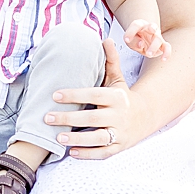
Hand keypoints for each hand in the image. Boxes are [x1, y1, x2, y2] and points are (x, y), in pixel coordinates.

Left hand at [45, 38, 135, 160]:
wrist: (147, 116)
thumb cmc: (124, 96)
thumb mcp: (118, 79)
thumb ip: (111, 61)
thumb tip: (105, 39)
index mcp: (117, 96)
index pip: (93, 94)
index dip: (74, 94)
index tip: (54, 94)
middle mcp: (119, 115)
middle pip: (92, 117)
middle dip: (69, 118)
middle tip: (47, 118)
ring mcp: (120, 132)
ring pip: (98, 138)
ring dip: (78, 139)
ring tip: (58, 137)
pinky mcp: (120, 146)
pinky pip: (104, 152)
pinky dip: (89, 154)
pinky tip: (72, 153)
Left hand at [123, 19, 171, 58]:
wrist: (142, 41)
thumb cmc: (135, 39)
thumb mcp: (129, 40)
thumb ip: (133, 41)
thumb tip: (141, 44)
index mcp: (140, 25)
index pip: (136, 25)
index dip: (131, 32)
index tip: (127, 40)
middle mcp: (150, 28)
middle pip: (152, 27)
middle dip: (150, 31)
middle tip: (143, 41)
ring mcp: (157, 36)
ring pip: (159, 38)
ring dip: (154, 46)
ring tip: (148, 54)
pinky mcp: (162, 45)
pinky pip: (167, 47)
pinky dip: (167, 52)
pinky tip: (163, 59)